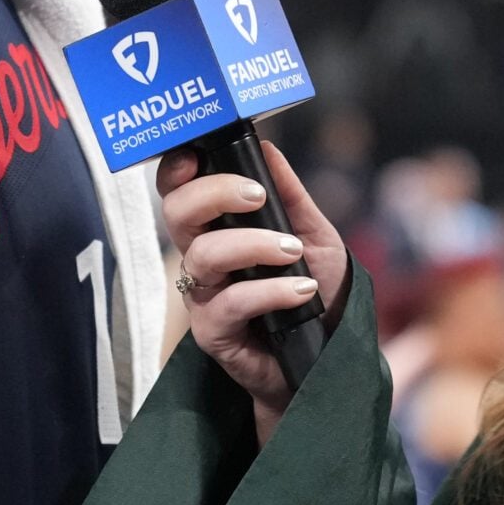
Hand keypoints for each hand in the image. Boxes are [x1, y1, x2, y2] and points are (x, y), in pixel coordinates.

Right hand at [157, 140, 349, 441]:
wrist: (327, 356)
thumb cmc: (316, 293)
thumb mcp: (314, 235)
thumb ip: (290, 195)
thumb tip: (267, 147)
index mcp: (217, 229)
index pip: (179, 190)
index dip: (178, 169)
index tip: (200, 154)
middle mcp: (201, 259)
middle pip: (177, 213)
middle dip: (213, 193)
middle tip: (256, 195)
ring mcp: (203, 296)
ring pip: (203, 255)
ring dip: (252, 244)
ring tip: (293, 252)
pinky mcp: (214, 334)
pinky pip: (231, 303)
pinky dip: (269, 290)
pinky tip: (301, 291)